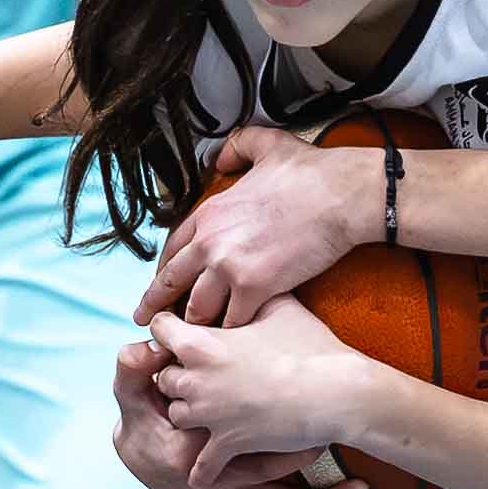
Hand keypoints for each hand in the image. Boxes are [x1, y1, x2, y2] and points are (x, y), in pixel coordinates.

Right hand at [111, 337, 362, 488]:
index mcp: (190, 452)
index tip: (299, 404)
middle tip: (335, 436)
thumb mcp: (133, 394)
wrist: (145, 460)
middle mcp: (215, 483)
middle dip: (300, 457)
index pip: (228, 435)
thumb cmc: (145, 420)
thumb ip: (134, 370)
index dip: (265, 419)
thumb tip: (139, 348)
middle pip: (265, 474)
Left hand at [138, 126, 378, 326]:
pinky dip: (232, 333)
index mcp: (209, 212)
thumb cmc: (311, 173)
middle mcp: (210, 241)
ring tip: (194, 341)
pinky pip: (233, 320)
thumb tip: (220, 157)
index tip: (163, 284)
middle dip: (157, 305)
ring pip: (198, 308)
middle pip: (171, 282)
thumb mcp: (265, 145)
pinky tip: (233, 342)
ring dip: (197, 325)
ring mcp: (229, 266)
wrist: (340, 194)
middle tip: (147, 322)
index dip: (166, 269)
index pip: (172, 247)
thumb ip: (237, 148)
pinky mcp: (255, 287)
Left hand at [151, 299, 378, 486]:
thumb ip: (253, 298)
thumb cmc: (311, 346)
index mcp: (200, 343)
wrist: (334, 392)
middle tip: (205, 377)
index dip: (171, 330)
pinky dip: (202, 470)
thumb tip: (254, 287)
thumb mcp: (281, 307)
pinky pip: (201, 465)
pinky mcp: (226, 444)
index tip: (185, 335)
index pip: (159, 329)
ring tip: (213, 413)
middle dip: (180, 376)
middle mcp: (195, 379)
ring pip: (177, 416)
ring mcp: (209, 414)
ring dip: (192, 415)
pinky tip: (202, 473)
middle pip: (163, 377)